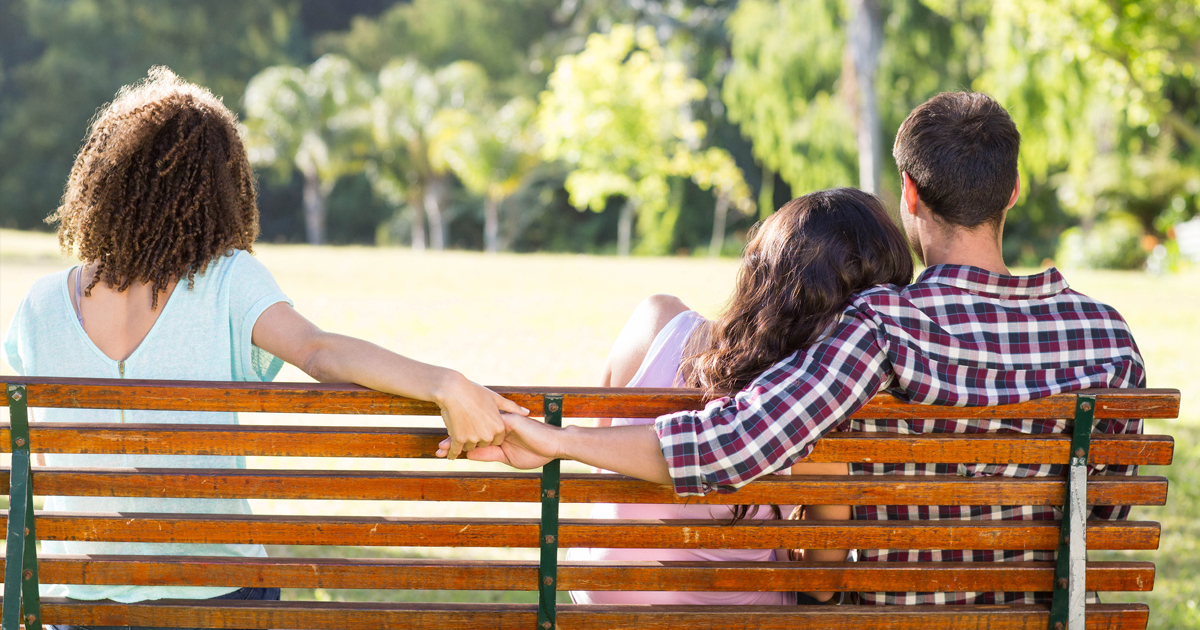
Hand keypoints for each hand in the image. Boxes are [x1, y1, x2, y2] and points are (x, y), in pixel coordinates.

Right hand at [435, 373, 528, 459]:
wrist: (453, 390)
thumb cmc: (474, 392)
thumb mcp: (495, 398)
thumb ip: (512, 408)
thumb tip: (527, 412)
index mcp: (499, 427)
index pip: (496, 439)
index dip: (489, 432)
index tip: (481, 423)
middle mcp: (488, 435)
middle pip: (483, 444)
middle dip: (478, 438)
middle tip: (470, 424)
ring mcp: (473, 438)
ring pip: (469, 446)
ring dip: (465, 442)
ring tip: (460, 427)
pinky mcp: (459, 439)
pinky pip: (456, 450)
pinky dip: (452, 452)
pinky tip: (450, 453)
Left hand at [437, 412, 560, 468]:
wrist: (554, 446)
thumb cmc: (535, 452)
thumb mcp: (506, 457)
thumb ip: (488, 454)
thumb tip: (469, 455)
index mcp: (496, 435)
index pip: (474, 439)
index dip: (458, 445)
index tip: (442, 453)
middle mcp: (495, 426)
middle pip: (470, 432)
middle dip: (453, 441)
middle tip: (437, 451)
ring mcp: (500, 422)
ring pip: (475, 428)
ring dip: (459, 437)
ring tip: (443, 446)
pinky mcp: (507, 420)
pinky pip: (487, 425)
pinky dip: (473, 432)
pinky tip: (460, 437)